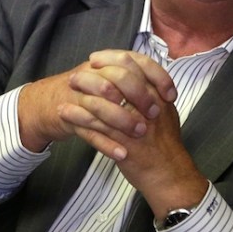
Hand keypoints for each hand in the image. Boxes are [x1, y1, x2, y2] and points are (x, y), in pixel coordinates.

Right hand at [17, 50, 175, 152]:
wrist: (48, 104)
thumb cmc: (87, 94)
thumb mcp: (108, 80)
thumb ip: (134, 80)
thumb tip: (164, 87)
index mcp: (106, 63)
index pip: (135, 60)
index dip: (155, 76)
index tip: (170, 96)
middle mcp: (91, 73)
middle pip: (118, 78)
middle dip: (139, 96)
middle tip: (154, 114)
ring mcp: (78, 95)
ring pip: (101, 105)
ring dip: (122, 120)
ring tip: (140, 135)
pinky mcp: (68, 116)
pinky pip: (87, 130)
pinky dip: (105, 144)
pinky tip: (121, 155)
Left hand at [59, 51, 206, 217]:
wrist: (168, 173)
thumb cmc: (165, 143)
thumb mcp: (166, 112)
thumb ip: (153, 92)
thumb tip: (138, 74)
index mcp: (158, 94)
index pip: (134, 64)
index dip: (111, 58)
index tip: (95, 59)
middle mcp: (148, 104)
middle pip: (117, 77)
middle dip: (94, 73)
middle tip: (76, 74)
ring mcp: (136, 121)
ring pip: (104, 100)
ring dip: (82, 92)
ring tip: (67, 89)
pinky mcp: (123, 140)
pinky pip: (95, 124)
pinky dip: (77, 116)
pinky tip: (64, 112)